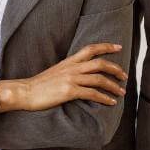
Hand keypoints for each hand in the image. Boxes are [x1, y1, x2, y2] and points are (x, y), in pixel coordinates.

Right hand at [0, 43, 125, 112]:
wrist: (25, 91)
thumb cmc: (39, 84)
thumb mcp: (56, 71)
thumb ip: (70, 70)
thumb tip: (82, 74)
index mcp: (69, 61)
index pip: (91, 49)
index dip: (106, 46)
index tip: (119, 47)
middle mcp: (72, 68)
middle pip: (100, 63)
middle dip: (115, 69)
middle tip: (124, 76)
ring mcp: (71, 79)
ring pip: (99, 79)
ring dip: (113, 86)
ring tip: (121, 91)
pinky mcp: (69, 91)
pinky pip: (92, 94)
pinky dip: (104, 98)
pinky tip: (111, 102)